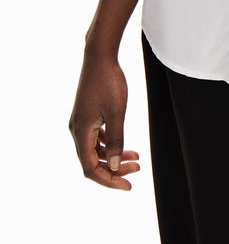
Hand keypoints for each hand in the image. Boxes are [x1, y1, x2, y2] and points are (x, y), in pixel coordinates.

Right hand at [69, 53, 139, 190]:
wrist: (99, 57)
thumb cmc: (108, 83)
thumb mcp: (116, 113)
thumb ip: (115, 141)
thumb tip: (114, 167)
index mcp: (81, 132)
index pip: (90, 168)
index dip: (108, 180)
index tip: (128, 186)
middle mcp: (77, 130)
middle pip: (92, 161)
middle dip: (114, 170)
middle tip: (136, 170)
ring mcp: (81, 122)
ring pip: (95, 150)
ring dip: (113, 157)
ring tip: (135, 158)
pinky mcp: (86, 114)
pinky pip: (95, 138)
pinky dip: (110, 145)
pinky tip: (124, 145)